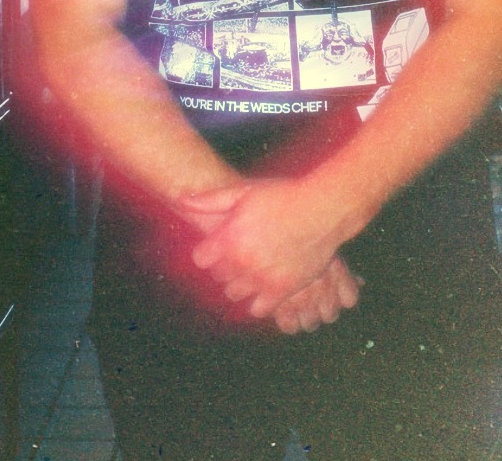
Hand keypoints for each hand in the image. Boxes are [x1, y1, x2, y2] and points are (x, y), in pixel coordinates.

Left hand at [179, 175, 363, 319]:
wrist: (320, 210)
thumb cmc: (281, 197)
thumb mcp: (243, 192)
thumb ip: (210, 200)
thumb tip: (181, 200)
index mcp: (229, 237)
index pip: (201, 259)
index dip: (208, 253)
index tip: (216, 247)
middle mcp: (242, 261)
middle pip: (218, 277)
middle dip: (223, 268)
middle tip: (236, 257)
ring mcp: (262, 278)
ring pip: (235, 294)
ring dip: (238, 284)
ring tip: (250, 270)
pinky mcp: (282, 291)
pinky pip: (259, 308)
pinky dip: (257, 301)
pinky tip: (262, 287)